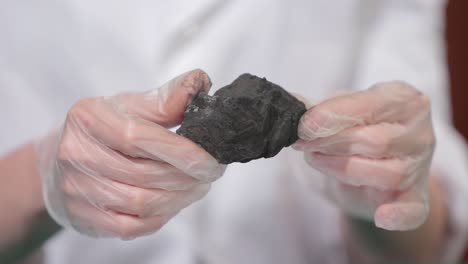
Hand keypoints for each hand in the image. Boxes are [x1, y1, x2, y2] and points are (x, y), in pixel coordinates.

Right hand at [36, 69, 225, 238]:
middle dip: (188, 178)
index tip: (211, 160)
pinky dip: (163, 217)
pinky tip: (175, 203)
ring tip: (198, 186)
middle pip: (145, 174)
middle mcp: (76, 154)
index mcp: (88, 118)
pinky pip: (133, 225)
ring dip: (181, 198)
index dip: (182, 152)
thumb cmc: (106, 129)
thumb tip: (200, 83)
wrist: (64, 158)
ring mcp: (76, 189)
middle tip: (210, 173)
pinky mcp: (84, 216)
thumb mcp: (132, 105)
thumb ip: (166, 98)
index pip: (139, 138)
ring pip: (142, 203)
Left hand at [293, 81, 434, 230]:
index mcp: (403, 100)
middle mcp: (419, 131)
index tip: (304, 127)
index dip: (332, 116)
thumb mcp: (338, 110)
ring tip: (317, 160)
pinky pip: (413, 210)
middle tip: (303, 144)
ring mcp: (420, 166)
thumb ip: (320, 108)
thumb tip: (295, 106)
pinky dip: (399, 215)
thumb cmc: (356, 127)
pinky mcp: (416, 197)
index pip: (368, 106)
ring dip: (342, 169)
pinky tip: (382, 217)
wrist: (372, 160)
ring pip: (387, 173)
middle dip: (331, 143)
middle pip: (376, 141)